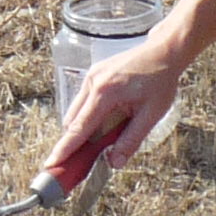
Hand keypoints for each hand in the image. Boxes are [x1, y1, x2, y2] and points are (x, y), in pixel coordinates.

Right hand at [44, 43, 183, 192]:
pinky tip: (104, 122)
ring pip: (76, 111)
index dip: (65, 149)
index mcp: (105, 93)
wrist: (163, 52)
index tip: (52, 163)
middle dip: (73, 142)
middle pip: (72, 121)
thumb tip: (115, 162)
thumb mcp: (151, 114)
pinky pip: (83, 101)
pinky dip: (88, 116)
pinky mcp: (94, 74)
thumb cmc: (160, 81)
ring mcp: (91, 76)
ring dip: (82, 129)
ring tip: (98, 142)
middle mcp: (93, 83)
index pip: (80, 128)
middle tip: (79, 162)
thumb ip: (131, 139)